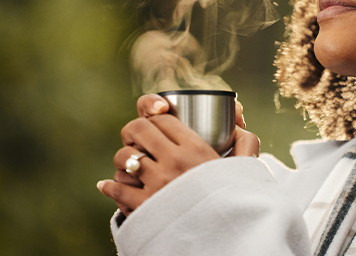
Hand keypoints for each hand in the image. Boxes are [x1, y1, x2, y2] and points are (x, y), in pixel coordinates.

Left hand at [97, 94, 258, 215]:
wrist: (224, 238)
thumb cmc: (235, 198)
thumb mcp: (246, 168)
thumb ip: (247, 143)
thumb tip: (238, 125)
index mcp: (197, 149)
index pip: (164, 119)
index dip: (155, 115)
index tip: (156, 122)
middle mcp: (174, 163)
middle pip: (139, 130)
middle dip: (134, 129)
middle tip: (137, 137)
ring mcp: (157, 185)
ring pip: (125, 157)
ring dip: (123, 157)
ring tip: (129, 162)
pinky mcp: (144, 207)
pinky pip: (117, 189)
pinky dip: (110, 185)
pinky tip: (108, 184)